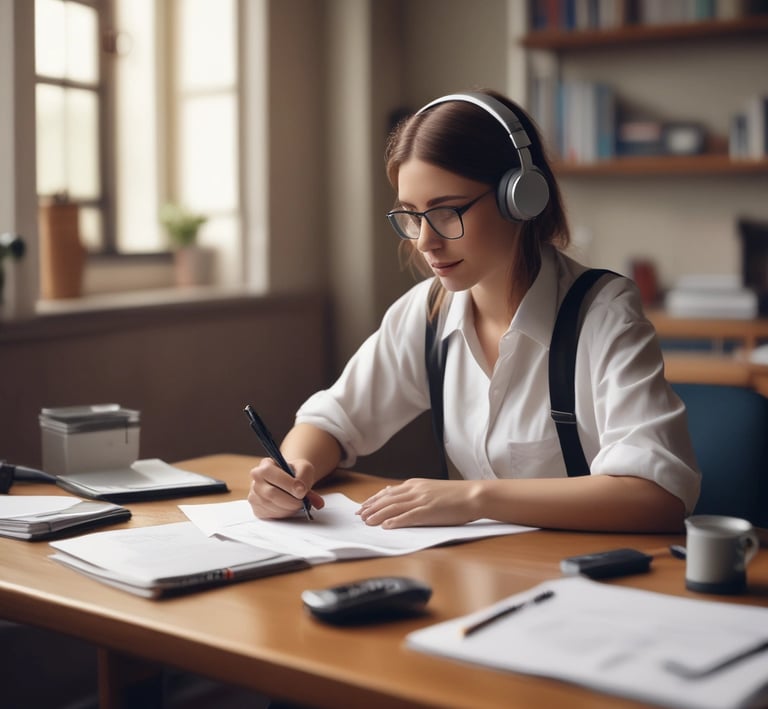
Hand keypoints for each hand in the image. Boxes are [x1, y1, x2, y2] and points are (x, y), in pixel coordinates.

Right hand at [248, 458, 324, 518]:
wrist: (292, 482)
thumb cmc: (297, 473)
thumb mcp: (304, 468)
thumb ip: (304, 475)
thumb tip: (299, 491)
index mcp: (265, 464)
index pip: (270, 473)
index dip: (287, 483)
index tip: (302, 491)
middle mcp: (256, 480)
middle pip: (271, 493)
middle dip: (291, 500)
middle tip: (302, 501)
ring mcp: (255, 496)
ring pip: (272, 506)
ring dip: (289, 508)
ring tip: (297, 503)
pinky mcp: (258, 509)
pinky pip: (272, 515)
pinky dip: (285, 513)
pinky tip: (289, 507)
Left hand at [356, 478, 478, 527]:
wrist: (473, 495)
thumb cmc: (455, 495)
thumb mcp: (431, 489)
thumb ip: (414, 492)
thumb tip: (396, 494)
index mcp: (416, 484)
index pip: (389, 492)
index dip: (373, 500)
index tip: (363, 506)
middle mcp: (415, 490)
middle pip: (387, 499)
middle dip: (371, 507)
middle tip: (359, 515)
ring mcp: (422, 500)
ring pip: (394, 507)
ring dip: (378, 515)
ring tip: (367, 521)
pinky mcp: (429, 511)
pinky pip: (408, 517)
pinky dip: (395, 522)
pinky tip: (386, 527)